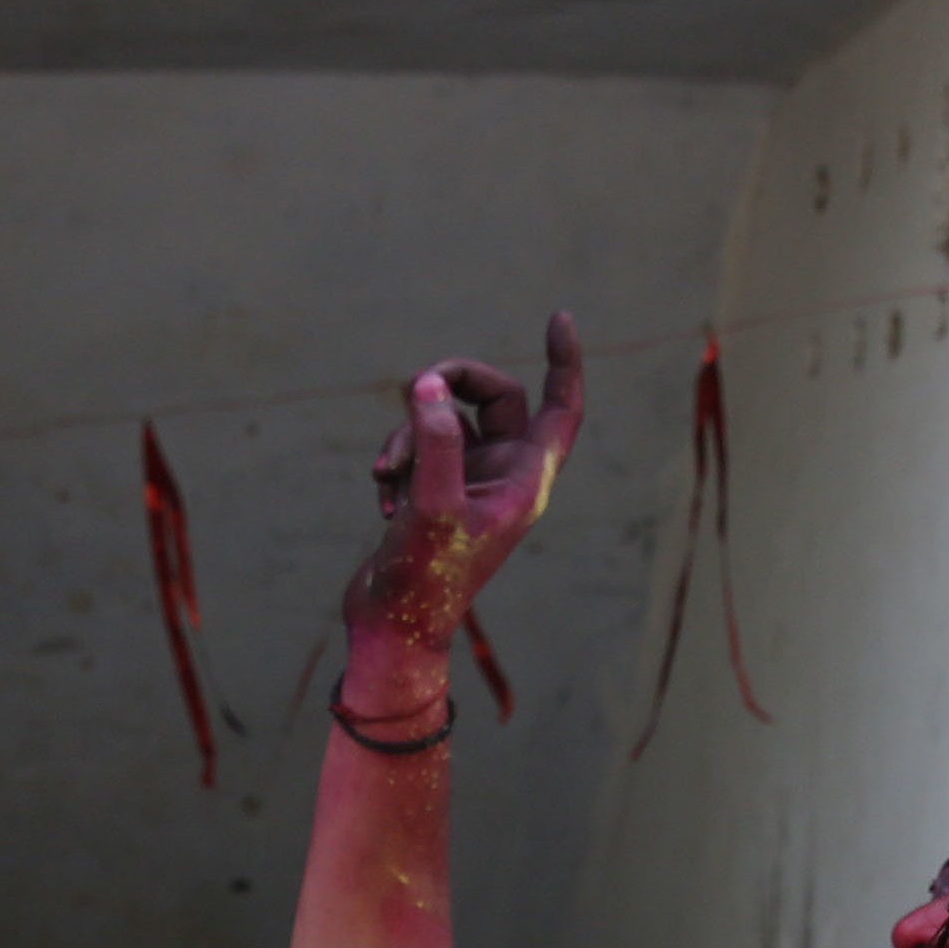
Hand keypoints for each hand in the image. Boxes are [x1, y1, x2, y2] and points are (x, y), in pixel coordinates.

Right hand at [345, 315, 588, 653]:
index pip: (561, 407)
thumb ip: (435, 442)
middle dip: (449, 386)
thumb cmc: (423, 579)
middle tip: (414, 387)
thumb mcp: (431, 506)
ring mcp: (469, 484)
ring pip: (445, 423)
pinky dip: (397, 464)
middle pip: (493, 398)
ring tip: (386, 475)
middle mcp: (503, 478)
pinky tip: (383, 503)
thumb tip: (428, 386)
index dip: (565, 361)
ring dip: (409, 435)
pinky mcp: (435, 494)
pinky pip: (419, 450)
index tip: (560, 318)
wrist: (392, 629)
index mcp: (525, 481)